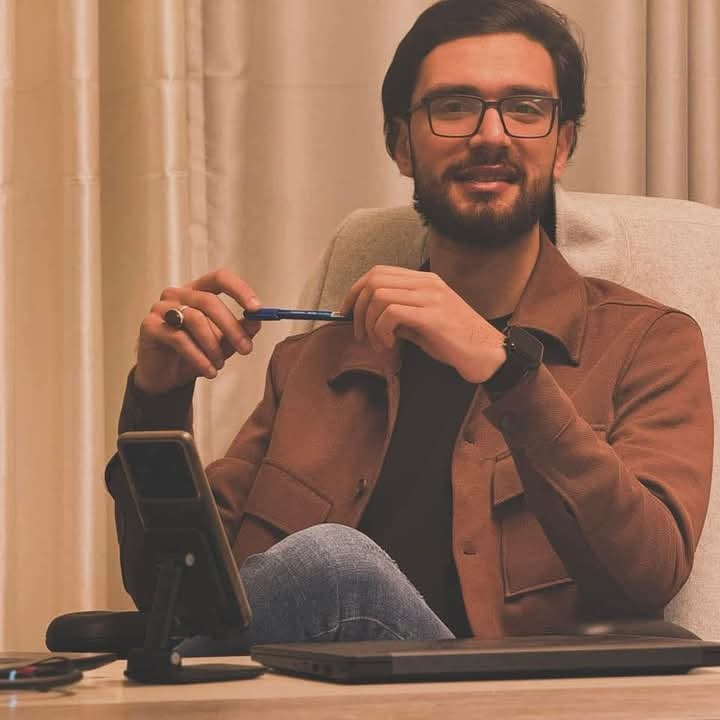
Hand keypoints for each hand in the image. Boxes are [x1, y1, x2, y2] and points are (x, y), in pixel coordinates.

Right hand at [134, 269, 262, 394]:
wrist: (165, 378)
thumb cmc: (193, 354)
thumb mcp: (223, 343)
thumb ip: (239, 330)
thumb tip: (256, 321)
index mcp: (198, 292)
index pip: (220, 278)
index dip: (240, 290)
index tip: (257, 309)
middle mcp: (178, 295)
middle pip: (210, 301)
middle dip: (232, 327)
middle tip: (246, 349)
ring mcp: (161, 308)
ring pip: (195, 319)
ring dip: (213, 346)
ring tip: (219, 365)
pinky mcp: (149, 326)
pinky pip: (179, 338)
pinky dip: (198, 357)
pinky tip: (208, 370)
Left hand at [340, 266, 506, 382]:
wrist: (488, 355)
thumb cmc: (456, 343)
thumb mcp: (422, 325)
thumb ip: (399, 317)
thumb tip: (369, 319)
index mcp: (425, 281)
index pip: (378, 273)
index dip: (355, 291)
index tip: (346, 314)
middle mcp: (427, 283)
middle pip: (373, 280)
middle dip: (356, 308)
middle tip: (360, 334)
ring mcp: (431, 297)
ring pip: (378, 296)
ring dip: (369, 324)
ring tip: (379, 344)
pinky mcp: (432, 315)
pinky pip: (390, 313)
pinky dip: (381, 331)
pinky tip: (389, 345)